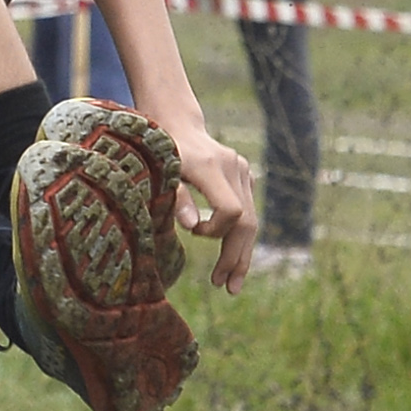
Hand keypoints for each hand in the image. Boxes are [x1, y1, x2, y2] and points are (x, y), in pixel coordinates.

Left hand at [156, 114, 256, 294]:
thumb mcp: (160, 172)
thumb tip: (192, 227)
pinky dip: (240, 236)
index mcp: (213, 167)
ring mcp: (242, 170)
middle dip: (237, 257)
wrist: (174, 122)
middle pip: (247, 221)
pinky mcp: (243, 174)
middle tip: (227, 288)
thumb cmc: (159, 150)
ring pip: (251, 219)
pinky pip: (247, 211)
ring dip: (242, 253)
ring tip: (231, 284)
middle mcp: (234, 167)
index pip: (232, 211)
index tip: (195, 232)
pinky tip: (230, 258)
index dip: (216, 231)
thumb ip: (176, 198)